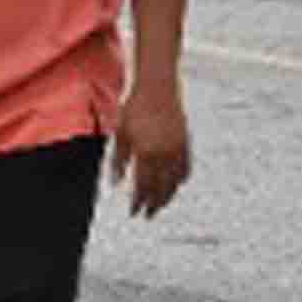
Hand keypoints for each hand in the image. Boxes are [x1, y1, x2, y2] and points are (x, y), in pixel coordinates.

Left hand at [114, 82, 194, 218]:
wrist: (157, 86)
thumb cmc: (134, 108)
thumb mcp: (121, 133)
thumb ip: (118, 161)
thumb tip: (115, 184)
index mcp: (146, 153)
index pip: (142, 186)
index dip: (138, 202)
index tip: (133, 212)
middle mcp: (164, 154)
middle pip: (160, 188)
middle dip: (153, 204)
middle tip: (147, 215)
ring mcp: (178, 148)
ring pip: (175, 181)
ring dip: (168, 196)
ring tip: (160, 205)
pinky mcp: (186, 142)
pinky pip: (185, 167)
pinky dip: (181, 179)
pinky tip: (175, 185)